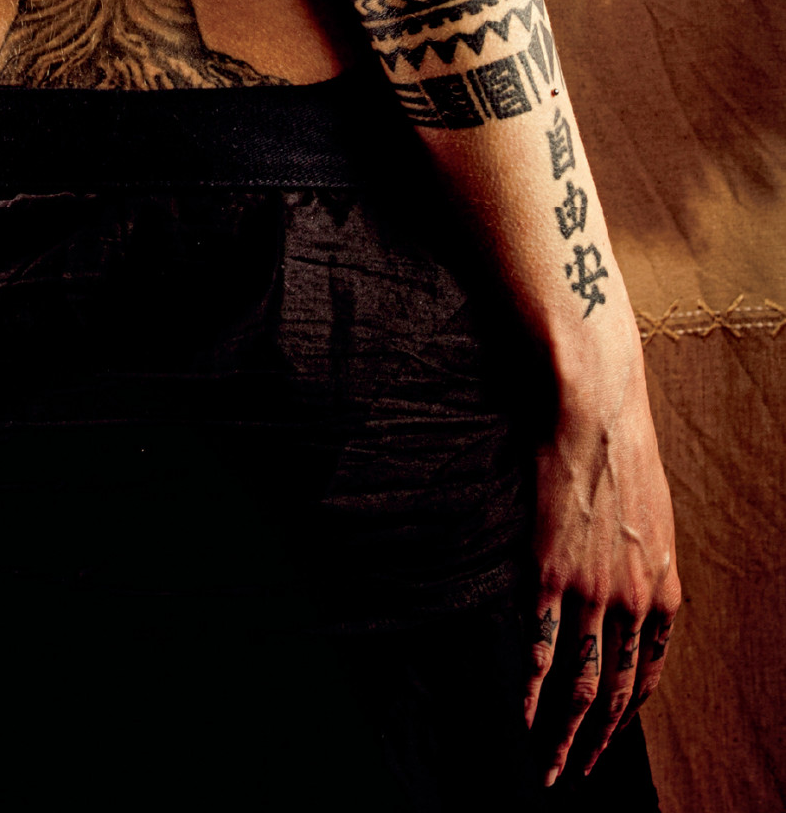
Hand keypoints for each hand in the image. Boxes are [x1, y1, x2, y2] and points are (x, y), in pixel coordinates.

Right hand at [524, 362, 679, 785]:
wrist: (595, 412)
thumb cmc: (623, 450)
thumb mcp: (655, 516)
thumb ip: (645, 562)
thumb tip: (630, 584)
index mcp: (665, 589)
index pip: (648, 673)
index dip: (625, 711)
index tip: (607, 735)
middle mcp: (635, 601)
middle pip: (613, 692)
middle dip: (595, 743)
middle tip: (575, 775)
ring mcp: (593, 591)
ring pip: (579, 683)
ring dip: (562, 734)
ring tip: (548, 767)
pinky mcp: (550, 573)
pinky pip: (540, 647)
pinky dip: (530, 690)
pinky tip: (521, 715)